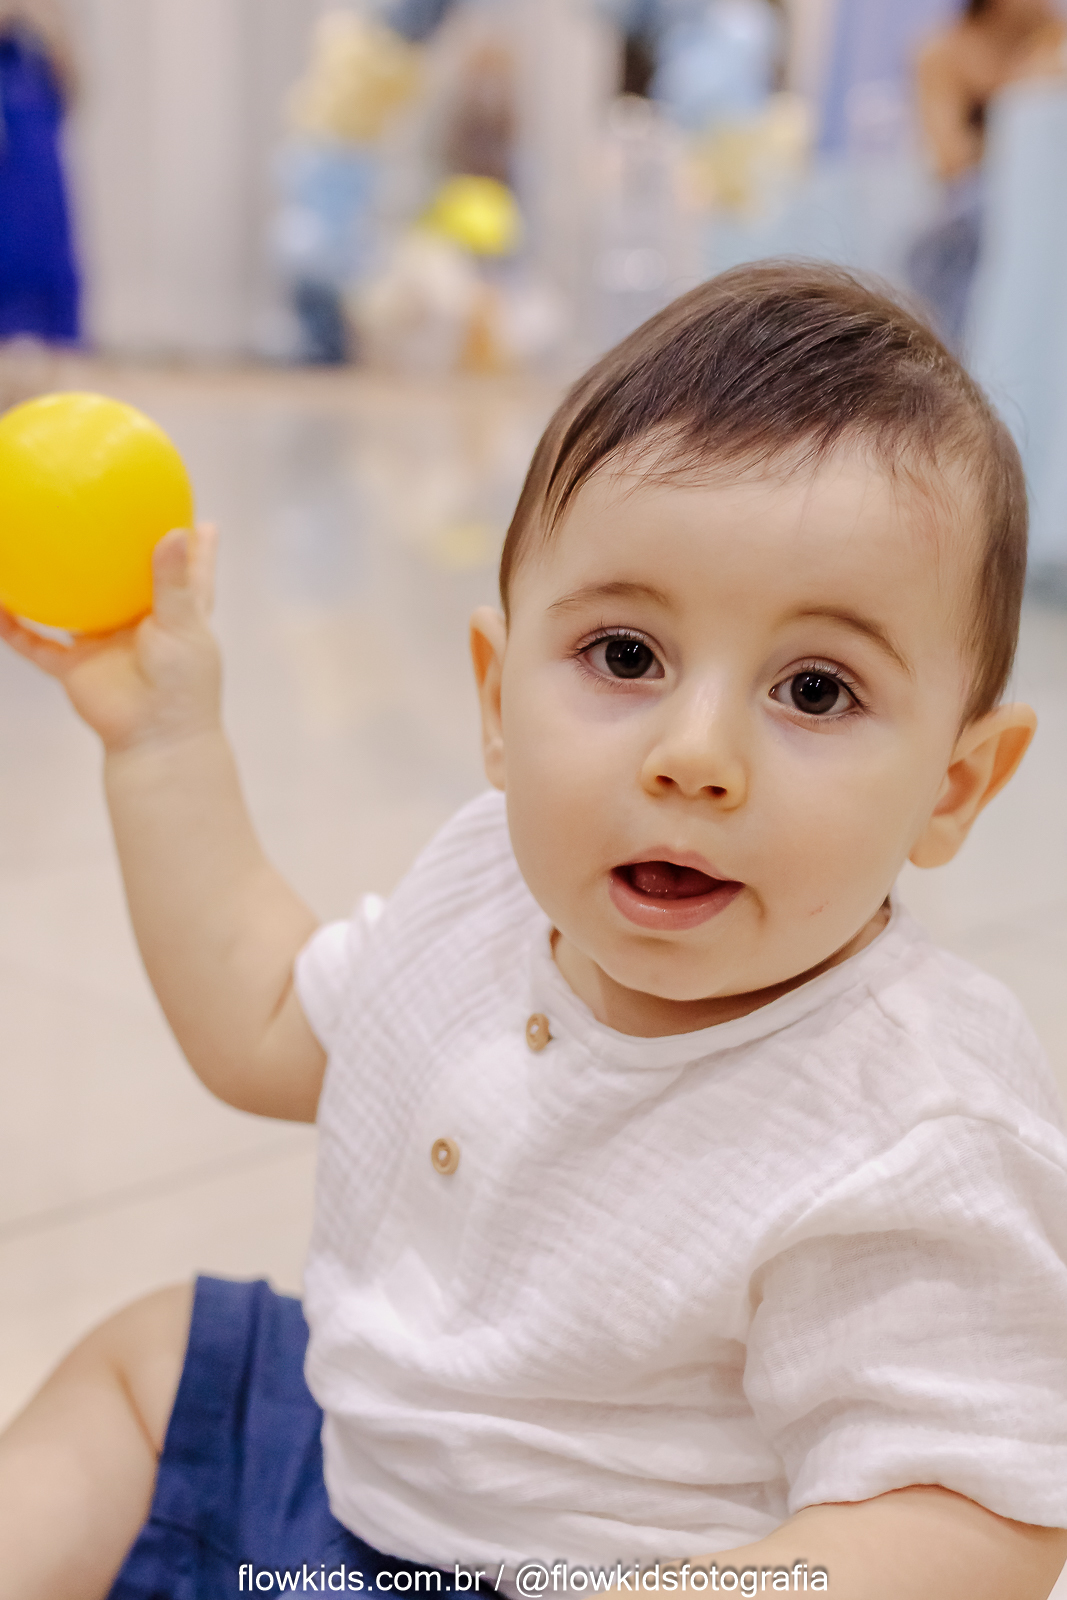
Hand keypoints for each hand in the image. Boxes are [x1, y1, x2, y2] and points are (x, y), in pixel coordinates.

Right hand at [0, 524, 221, 754]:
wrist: (154, 737)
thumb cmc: (181, 684)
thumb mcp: (183, 626)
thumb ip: (174, 581)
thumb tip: (177, 530)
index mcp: (175, 618)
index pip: (191, 577)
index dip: (198, 551)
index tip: (204, 521)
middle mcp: (138, 627)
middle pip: (128, 584)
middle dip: (120, 558)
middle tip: (110, 517)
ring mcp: (104, 645)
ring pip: (74, 609)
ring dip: (56, 588)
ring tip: (34, 551)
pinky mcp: (75, 666)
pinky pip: (37, 643)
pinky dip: (15, 627)